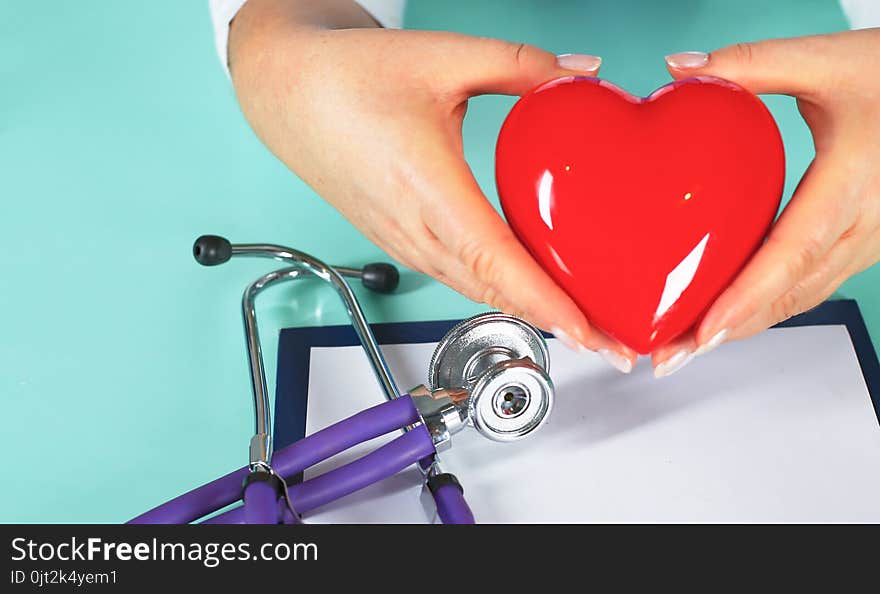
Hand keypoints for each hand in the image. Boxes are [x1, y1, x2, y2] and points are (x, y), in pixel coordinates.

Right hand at [229, 0, 637, 371]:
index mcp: (427, 186)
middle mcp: (413, 227)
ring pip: (475, 289)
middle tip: (614, 343)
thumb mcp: (443, 57)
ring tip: (582, 324)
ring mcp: (402, 240)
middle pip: (494, 290)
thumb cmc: (348, 78)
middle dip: (557, 324)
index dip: (545, 300)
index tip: (587, 330)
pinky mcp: (398, 240)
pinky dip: (498, 291)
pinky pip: (456, 276)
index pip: (497, 259)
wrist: (287, 92)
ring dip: (529, 312)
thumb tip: (583, 74)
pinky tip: (526, 287)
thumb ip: (522, 64)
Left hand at [651, 29, 879, 376]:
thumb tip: (680, 70)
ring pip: (802, 299)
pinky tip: (726, 312)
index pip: (793, 252)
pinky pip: (811, 285)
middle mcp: (866, 222)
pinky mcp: (862, 241)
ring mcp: (869, 239)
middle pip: (791, 294)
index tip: (702, 330)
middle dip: (726, 330)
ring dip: (743, 326)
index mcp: (853, 182)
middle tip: (668, 355)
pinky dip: (766, 305)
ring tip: (684, 344)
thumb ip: (752, 63)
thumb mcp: (828, 58)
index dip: (746, 296)